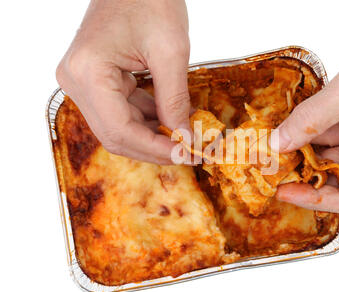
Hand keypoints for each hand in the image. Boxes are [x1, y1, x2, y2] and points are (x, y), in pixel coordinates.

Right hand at [56, 0, 189, 163]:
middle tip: (186, 153)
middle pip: (115, 134)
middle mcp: (77, 81)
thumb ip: (175, 99)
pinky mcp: (95, 80)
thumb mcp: (171, 51)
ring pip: (119, 127)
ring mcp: (83, 82)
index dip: (154, 148)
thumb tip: (183, 138)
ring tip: (183, 138)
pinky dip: (147, 120)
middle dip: (153, 147)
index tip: (185, 154)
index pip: (119, 129)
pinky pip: (121, 111)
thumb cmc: (149, 0)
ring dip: (152, 136)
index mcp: (88, 72)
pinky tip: (171, 120)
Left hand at [272, 0, 338, 212]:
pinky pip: (323, 136)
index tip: (284, 192)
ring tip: (271, 150)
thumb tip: (276, 144)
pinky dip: (304, 133)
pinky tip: (283, 130)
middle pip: (335, 180)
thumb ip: (310, 120)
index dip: (315, 199)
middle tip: (272, 171)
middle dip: (304, 175)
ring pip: (325, 157)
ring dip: (300, 152)